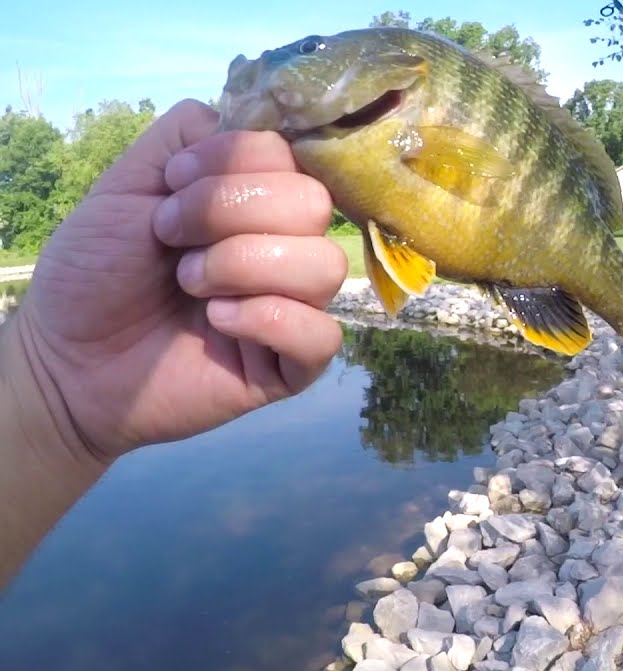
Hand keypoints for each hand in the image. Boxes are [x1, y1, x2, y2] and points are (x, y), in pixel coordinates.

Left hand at [11, 99, 347, 463]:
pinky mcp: (291, 366)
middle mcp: (285, 248)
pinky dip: (268, 319)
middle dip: (231, 214)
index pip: (289, 157)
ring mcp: (294, 307)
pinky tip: (218, 323)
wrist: (66, 357)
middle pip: (314, 204)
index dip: (230, 166)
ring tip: (190, 285)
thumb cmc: (96, 271)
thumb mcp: (128, 182)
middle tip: (173, 241)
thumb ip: (185, 136)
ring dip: (243, 265)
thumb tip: (244, 122)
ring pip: (325, 265)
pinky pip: (322, 335)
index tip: (168, 190)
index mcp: (256, 202)